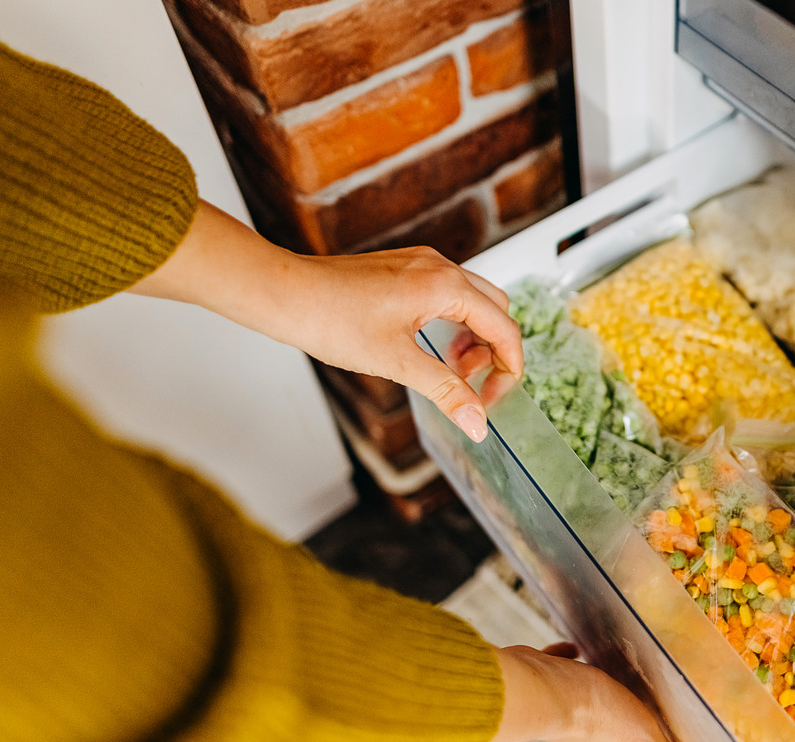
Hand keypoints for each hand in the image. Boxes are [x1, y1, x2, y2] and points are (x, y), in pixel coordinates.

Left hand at [133, 201, 520, 441]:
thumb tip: (477, 423)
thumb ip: (445, 391)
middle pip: (496, 309)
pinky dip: (451, 322)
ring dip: (472, 337)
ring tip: (447, 369)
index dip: (508, 368)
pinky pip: (447, 293)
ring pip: (472, 300)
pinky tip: (427, 347)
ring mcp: (421, 264)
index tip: (493, 399)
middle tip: (470, 385)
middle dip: (492, 351)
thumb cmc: (331, 320)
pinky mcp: (404, 268)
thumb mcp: (397, 363)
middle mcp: (439, 267)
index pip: (505, 327)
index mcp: (445, 286)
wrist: (286, 294)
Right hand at [490, 643, 700, 741]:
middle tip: (630, 695)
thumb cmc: (586, 710)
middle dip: (613, 714)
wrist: (534, 684)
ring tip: (603, 670)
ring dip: (589, 687)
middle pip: (601, 726)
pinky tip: (572, 649)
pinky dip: (564, 661)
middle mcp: (578, 728)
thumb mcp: (642, 739)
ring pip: (576, 697)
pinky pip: (555, 668)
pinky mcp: (541, 677)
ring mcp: (557, 702)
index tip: (651, 736)